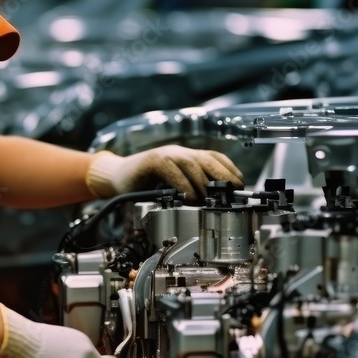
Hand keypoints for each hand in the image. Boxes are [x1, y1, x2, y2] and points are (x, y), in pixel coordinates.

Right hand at [85, 145, 242, 198]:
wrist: (117, 177)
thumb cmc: (145, 183)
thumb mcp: (173, 187)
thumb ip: (190, 190)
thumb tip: (212, 204)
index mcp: (186, 157)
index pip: (215, 157)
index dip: (230, 169)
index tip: (240, 184)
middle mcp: (179, 153)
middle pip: (208, 158)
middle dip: (224, 175)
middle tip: (233, 191)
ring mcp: (166, 155)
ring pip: (192, 163)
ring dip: (204, 182)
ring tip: (210, 199)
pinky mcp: (152, 161)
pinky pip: (172, 170)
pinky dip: (183, 184)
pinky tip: (189, 196)